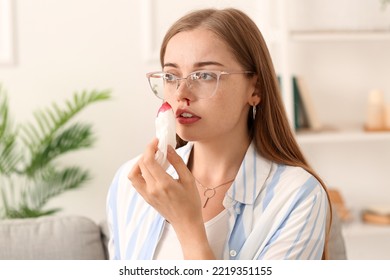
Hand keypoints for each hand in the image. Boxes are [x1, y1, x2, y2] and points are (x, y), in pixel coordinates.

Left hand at [128, 138, 215, 258]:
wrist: (186, 223)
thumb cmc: (191, 203)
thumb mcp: (189, 180)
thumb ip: (177, 162)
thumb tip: (168, 149)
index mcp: (163, 184)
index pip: (148, 160)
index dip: (150, 148)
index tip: (156, 141)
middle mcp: (152, 189)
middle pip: (141, 165)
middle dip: (147, 152)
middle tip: (157, 148)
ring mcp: (147, 195)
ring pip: (133, 174)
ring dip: (139, 163)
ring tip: (151, 159)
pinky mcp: (146, 198)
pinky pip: (136, 182)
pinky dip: (139, 172)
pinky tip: (150, 170)